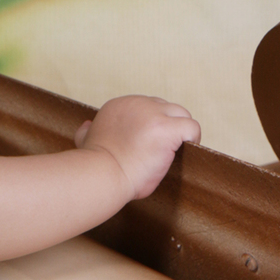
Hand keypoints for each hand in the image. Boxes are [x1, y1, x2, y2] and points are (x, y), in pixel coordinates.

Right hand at [75, 95, 199, 199]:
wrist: (102, 175)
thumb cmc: (96, 166)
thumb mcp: (86, 140)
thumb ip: (88, 131)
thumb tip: (86, 126)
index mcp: (119, 105)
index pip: (148, 107)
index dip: (152, 127)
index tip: (147, 145)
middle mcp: (137, 104)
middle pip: (167, 108)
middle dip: (168, 127)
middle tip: (163, 150)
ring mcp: (154, 115)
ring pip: (182, 115)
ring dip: (181, 132)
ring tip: (174, 152)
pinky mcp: (167, 129)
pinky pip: (192, 127)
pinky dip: (192, 139)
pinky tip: (183, 152)